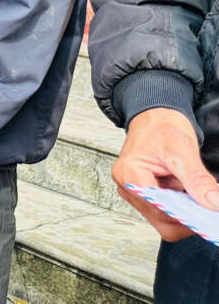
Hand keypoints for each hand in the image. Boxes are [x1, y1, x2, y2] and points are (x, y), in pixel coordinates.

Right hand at [113, 107, 218, 240]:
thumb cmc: (162, 128)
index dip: (184, 213)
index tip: (206, 213)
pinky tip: (185, 192)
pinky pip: (163, 212)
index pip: (157, 207)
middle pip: (159, 219)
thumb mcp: (183, 151)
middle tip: (204, 202)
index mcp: (129, 174)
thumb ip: (197, 180)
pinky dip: (180, 207)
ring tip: (191, 190)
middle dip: (185, 215)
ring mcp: (133, 192)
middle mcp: (127, 186)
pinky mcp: (143, 194)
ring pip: (162, 219)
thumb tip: (214, 203)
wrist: (155, 118)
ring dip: (183, 210)